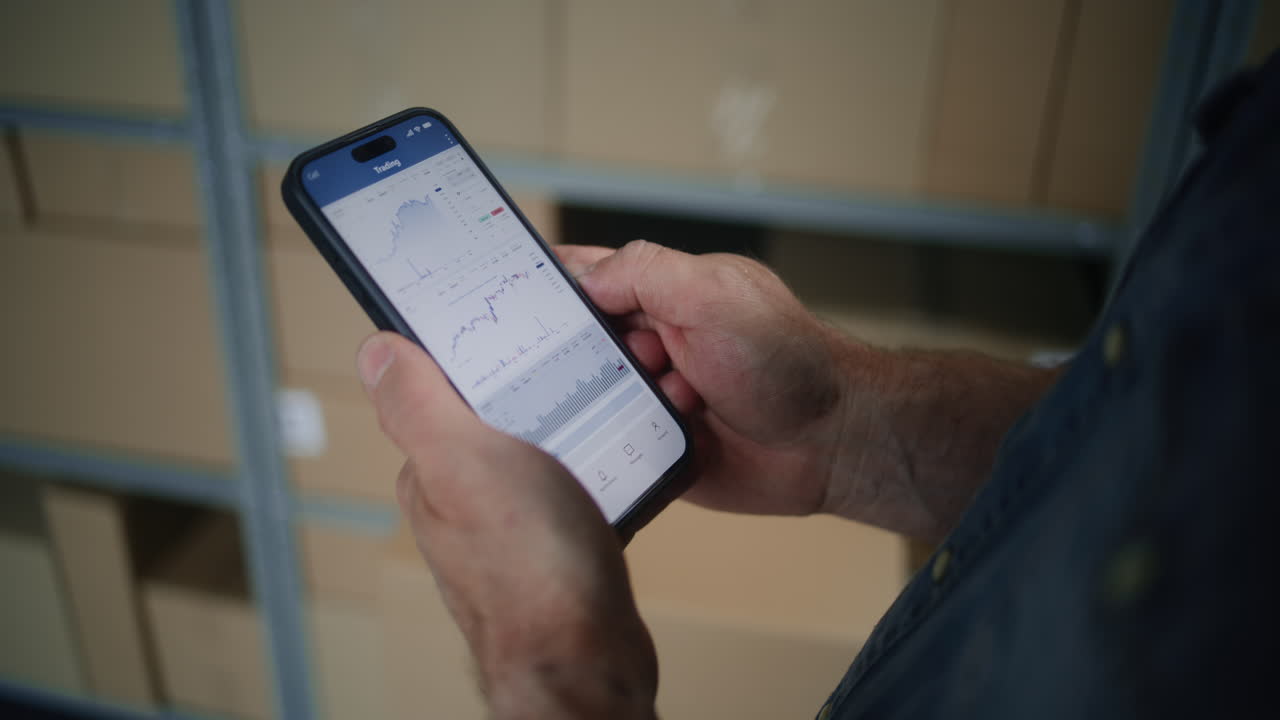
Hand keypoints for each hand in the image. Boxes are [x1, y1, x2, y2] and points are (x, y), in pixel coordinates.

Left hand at [357, 332, 657, 719]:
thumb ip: (417, 405)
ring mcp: (512, 527)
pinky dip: (602, 469)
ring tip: (608, 409)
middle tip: (577, 364)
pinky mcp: (560, 548)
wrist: (588, 660)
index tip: (516, 326)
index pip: (443, 390)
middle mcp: (465, 501)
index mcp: (432, 473)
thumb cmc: (528, 570)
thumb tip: (374, 352)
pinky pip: (580, 488)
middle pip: (499, 417)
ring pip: (544, 451)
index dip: (476, 353)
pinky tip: (622, 461)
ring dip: (575, 428)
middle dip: (536, 389)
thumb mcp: (464, 461)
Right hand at [558, 240, 862, 516]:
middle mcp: (648, 342)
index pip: (583, 276)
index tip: (512, 296)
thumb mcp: (714, 296)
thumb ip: (643, 273)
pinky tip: (660, 434)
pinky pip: (606, 445)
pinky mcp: (652, 446)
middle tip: (631, 356)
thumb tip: (581, 279)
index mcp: (660, 292)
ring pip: (583, 398)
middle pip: (571, 342)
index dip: (544, 283)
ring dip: (613, 400)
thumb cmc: (789, 363)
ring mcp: (648, 395)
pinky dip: (615, 443)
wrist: (833, 444)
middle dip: (578, 353)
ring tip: (679, 398)